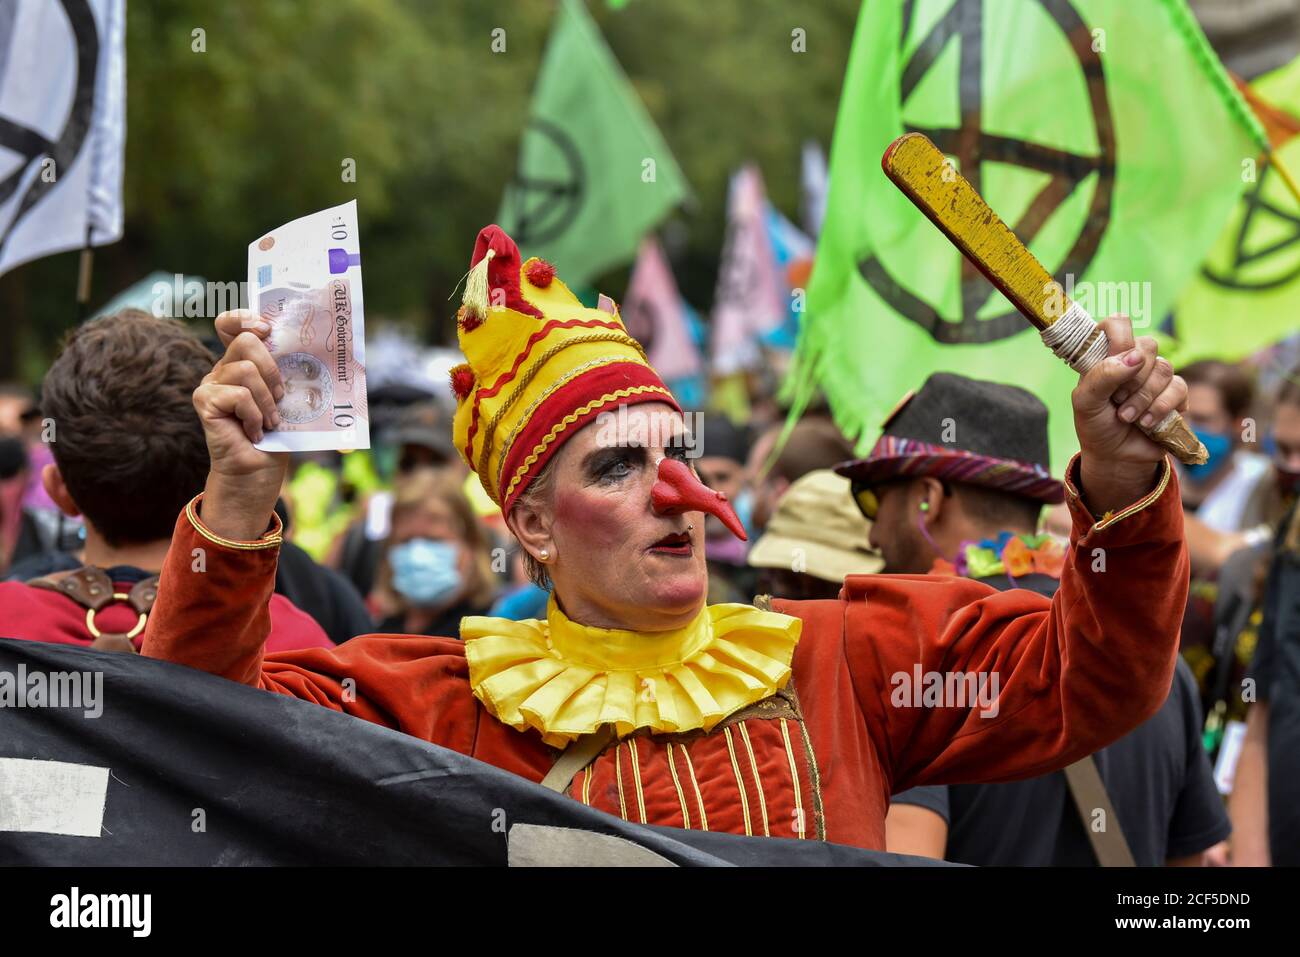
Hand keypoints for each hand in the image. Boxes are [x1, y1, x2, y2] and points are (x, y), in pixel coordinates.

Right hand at [192, 310, 287, 539]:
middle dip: (272, 370)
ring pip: (246, 370)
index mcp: (241, 363)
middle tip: (280, 398)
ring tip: (269, 421)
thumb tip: (313, 348)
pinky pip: (239, 394)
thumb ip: (286, 372)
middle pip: (246, 341)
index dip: (245, 318)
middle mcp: (222, 369)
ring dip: (267, 400)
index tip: (266, 328)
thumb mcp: (287, 398)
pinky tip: (254, 431)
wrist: (257, 473)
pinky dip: (255, 415)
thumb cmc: (276, 437)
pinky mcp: (204, 401)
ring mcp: (210, 384)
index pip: (230, 324)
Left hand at [1071, 315, 1187, 514]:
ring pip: (1165, 368)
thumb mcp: (1085, 403)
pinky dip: (1160, 408)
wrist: (1115, 457)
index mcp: (1107, 356)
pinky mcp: (1175, 395)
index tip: (1113, 355)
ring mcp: (1156, 377)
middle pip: (1148, 346)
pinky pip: (1179, 388)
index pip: (1118, 324)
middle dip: (1132, 379)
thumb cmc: (1096, 426)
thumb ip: (1102, 375)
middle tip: (1117, 400)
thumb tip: (1134, 356)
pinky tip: (1146, 423)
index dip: (1118, 333)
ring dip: (1144, 398)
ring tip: (1127, 417)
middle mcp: (1133, 361)